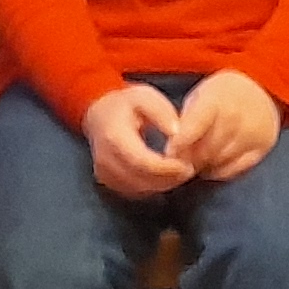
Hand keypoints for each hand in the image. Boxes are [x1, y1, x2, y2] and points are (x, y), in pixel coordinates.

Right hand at [79, 83, 193, 196]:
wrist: (100, 115)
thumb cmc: (125, 104)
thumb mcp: (145, 97)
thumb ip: (161, 112)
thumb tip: (176, 132)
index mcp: (114, 137)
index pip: (141, 161)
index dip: (166, 168)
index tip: (186, 166)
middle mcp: (105, 159)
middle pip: (140, 179)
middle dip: (168, 179)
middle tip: (189, 170)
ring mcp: (104, 173)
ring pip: (138, 190)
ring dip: (163, 185)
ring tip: (180, 172)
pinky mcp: (108, 181)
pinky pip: (134, 192)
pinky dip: (153, 187)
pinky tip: (166, 177)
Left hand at [170, 69, 284, 182]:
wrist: (257, 91)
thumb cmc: (219, 97)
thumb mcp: (199, 98)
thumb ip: (186, 123)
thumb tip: (174, 152)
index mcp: (215, 100)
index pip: (193, 127)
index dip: (179, 144)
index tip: (170, 153)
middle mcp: (236, 116)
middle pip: (205, 150)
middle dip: (190, 158)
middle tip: (183, 159)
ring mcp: (252, 133)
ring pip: (219, 162)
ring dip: (204, 165)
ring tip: (198, 159)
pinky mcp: (263, 147)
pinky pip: (234, 170)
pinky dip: (220, 170)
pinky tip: (214, 163)